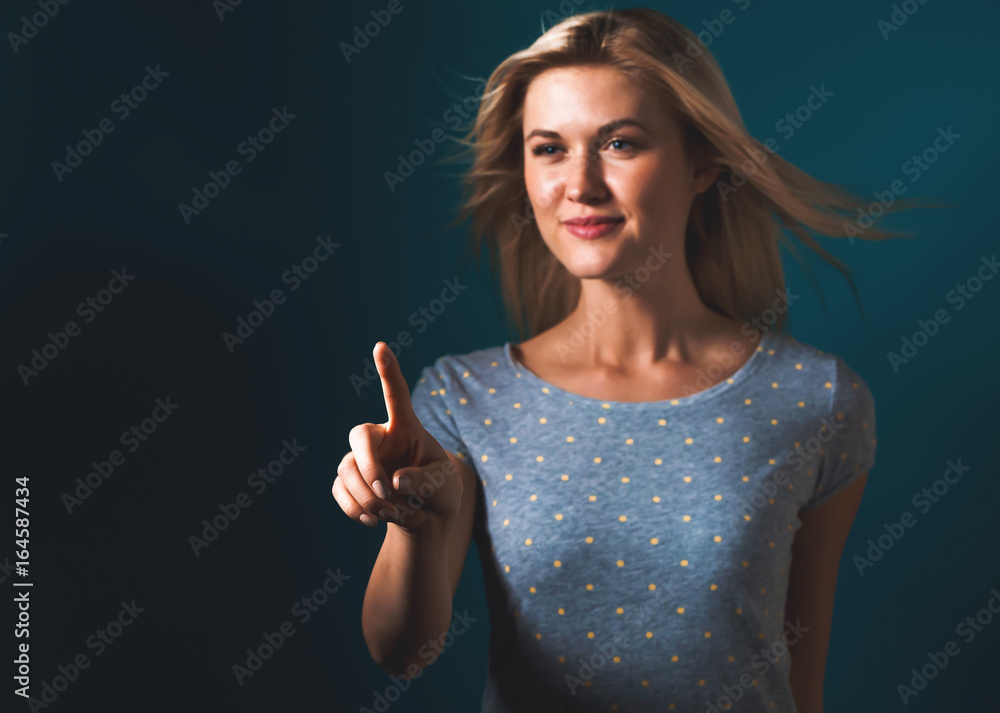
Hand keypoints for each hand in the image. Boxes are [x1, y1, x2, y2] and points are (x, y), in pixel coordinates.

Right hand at [332, 342, 462, 532]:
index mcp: (406, 428)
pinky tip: (372, 519)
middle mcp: (380, 438)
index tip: (381, 346)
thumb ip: (425, 479)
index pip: (395, 394)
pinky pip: (339, 490)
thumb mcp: (444, 485)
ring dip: (367, 497)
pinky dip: (355, 508)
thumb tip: (396, 481)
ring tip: (391, 513)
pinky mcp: (349, 482)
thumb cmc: (440, 491)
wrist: (425, 518)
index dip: (388, 370)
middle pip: (359, 435)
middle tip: (388, 493)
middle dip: (368, 466)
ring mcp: (361, 459)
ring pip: (347, 469)